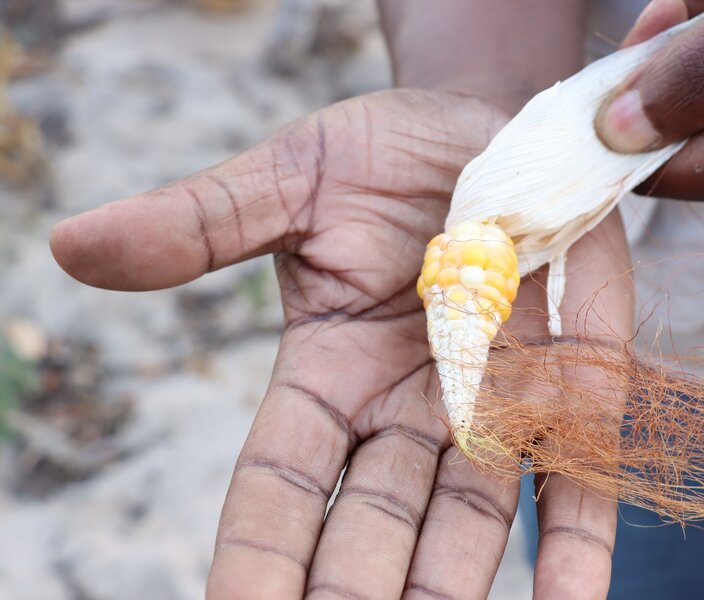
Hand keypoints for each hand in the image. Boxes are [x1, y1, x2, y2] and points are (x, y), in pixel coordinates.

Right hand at [51, 89, 631, 598]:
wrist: (493, 131)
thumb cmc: (389, 153)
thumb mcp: (292, 178)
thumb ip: (203, 222)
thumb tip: (74, 246)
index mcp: (332, 371)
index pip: (280, 485)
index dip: (258, 557)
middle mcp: (410, 409)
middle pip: (372, 526)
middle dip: (356, 596)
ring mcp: (496, 405)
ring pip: (466, 524)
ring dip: (449, 592)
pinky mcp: (574, 391)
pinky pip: (574, 483)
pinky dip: (573, 552)